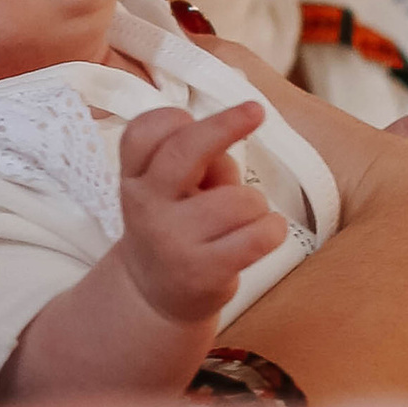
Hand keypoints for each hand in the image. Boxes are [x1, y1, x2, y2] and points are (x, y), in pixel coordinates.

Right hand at [116, 98, 289, 325]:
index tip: (191, 117)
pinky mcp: (203, 272)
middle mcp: (147, 206)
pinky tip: (265, 232)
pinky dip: (272, 229)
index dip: (170, 118)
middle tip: (255, 111)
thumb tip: (232, 141)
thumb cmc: (175, 225)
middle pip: (184, 151)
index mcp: (135, 178)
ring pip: (240, 199)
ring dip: (255, 203)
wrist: (155, 295)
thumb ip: (196, 161)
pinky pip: (258, 236)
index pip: (142, 133)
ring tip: (243, 219)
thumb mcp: (169, 189)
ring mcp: (174, 241)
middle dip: (225, 126)